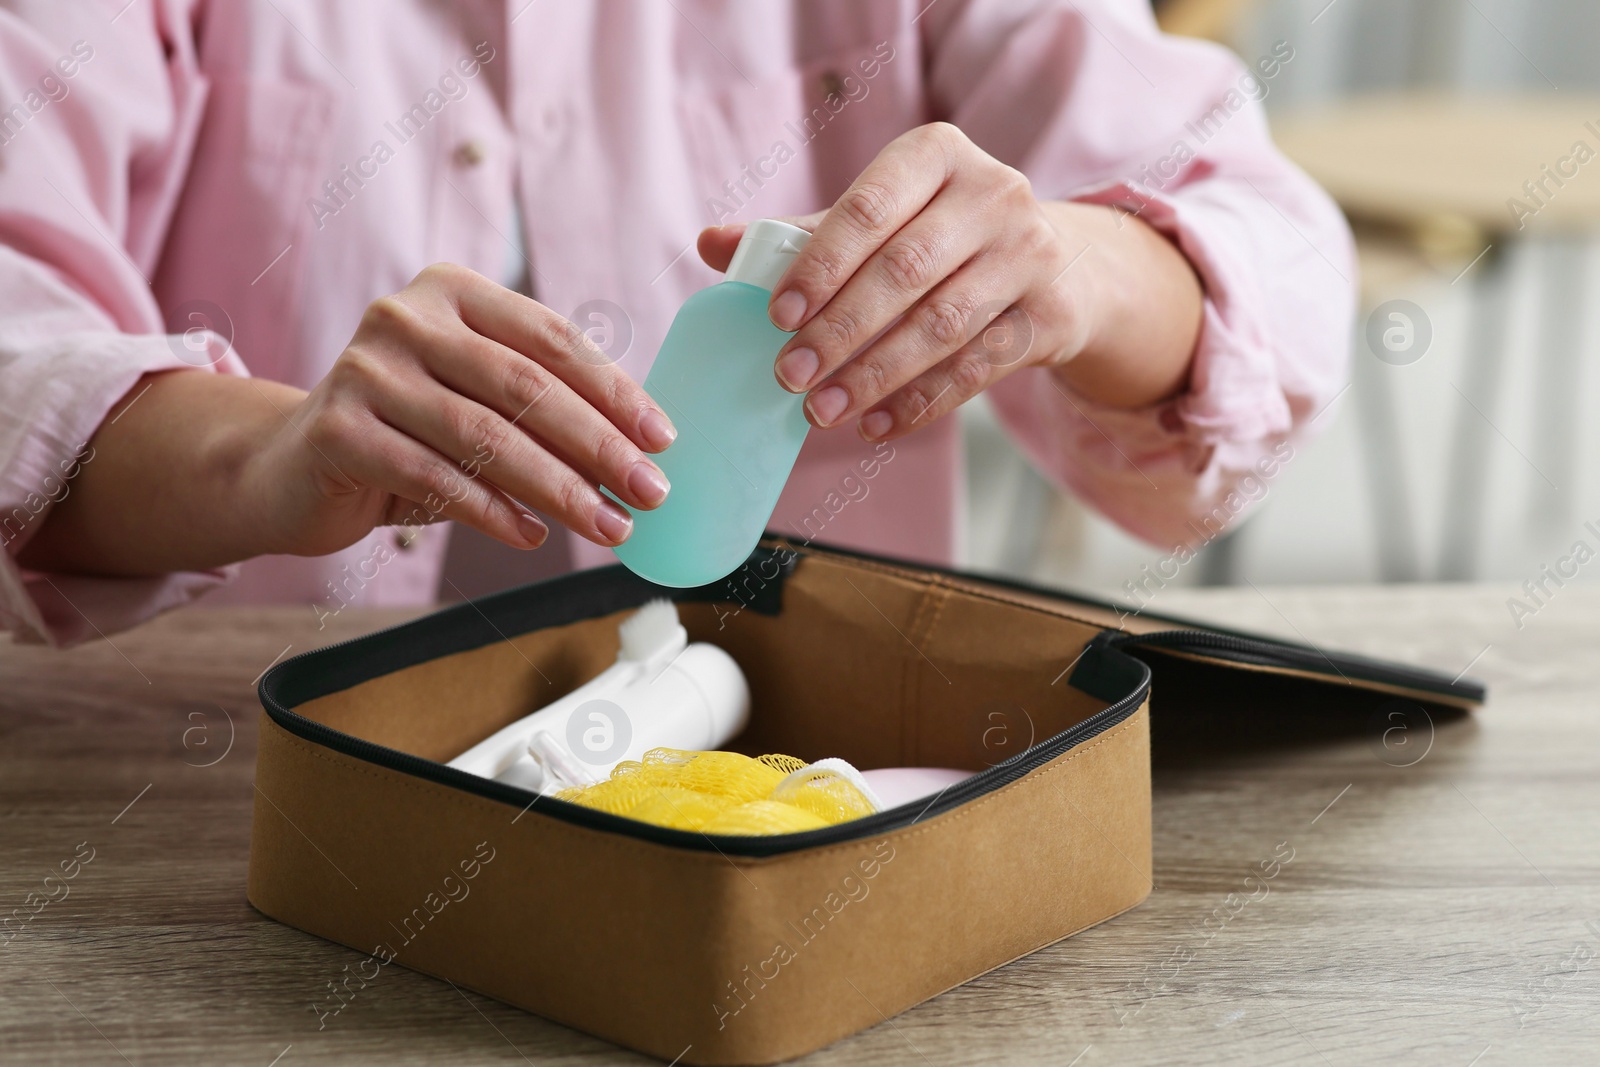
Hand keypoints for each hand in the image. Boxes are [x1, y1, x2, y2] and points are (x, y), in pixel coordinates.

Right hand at [252, 263, 675, 556]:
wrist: (292, 467)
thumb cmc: (407, 432)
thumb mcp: (475, 402)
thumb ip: (539, 407)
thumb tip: (639, 452)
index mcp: (453, 292)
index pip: (552, 339)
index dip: (614, 390)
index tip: (662, 440)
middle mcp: (406, 318)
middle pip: (525, 386)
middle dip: (598, 446)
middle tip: (650, 492)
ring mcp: (366, 370)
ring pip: (486, 436)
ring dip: (558, 489)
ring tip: (608, 527)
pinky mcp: (339, 429)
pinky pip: (436, 478)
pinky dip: (494, 512)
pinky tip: (535, 535)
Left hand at [697, 122, 1200, 440]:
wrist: (1056, 261)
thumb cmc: (939, 235)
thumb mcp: (880, 218)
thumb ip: (800, 234)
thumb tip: (710, 245)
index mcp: (937, 154)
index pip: (867, 211)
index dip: (819, 266)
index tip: (777, 318)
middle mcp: (994, 194)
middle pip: (904, 272)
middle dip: (839, 332)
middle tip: (788, 377)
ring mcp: (1030, 254)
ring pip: (941, 326)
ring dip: (874, 375)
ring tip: (821, 412)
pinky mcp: (1050, 313)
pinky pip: (975, 368)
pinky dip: (920, 402)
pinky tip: (876, 426)